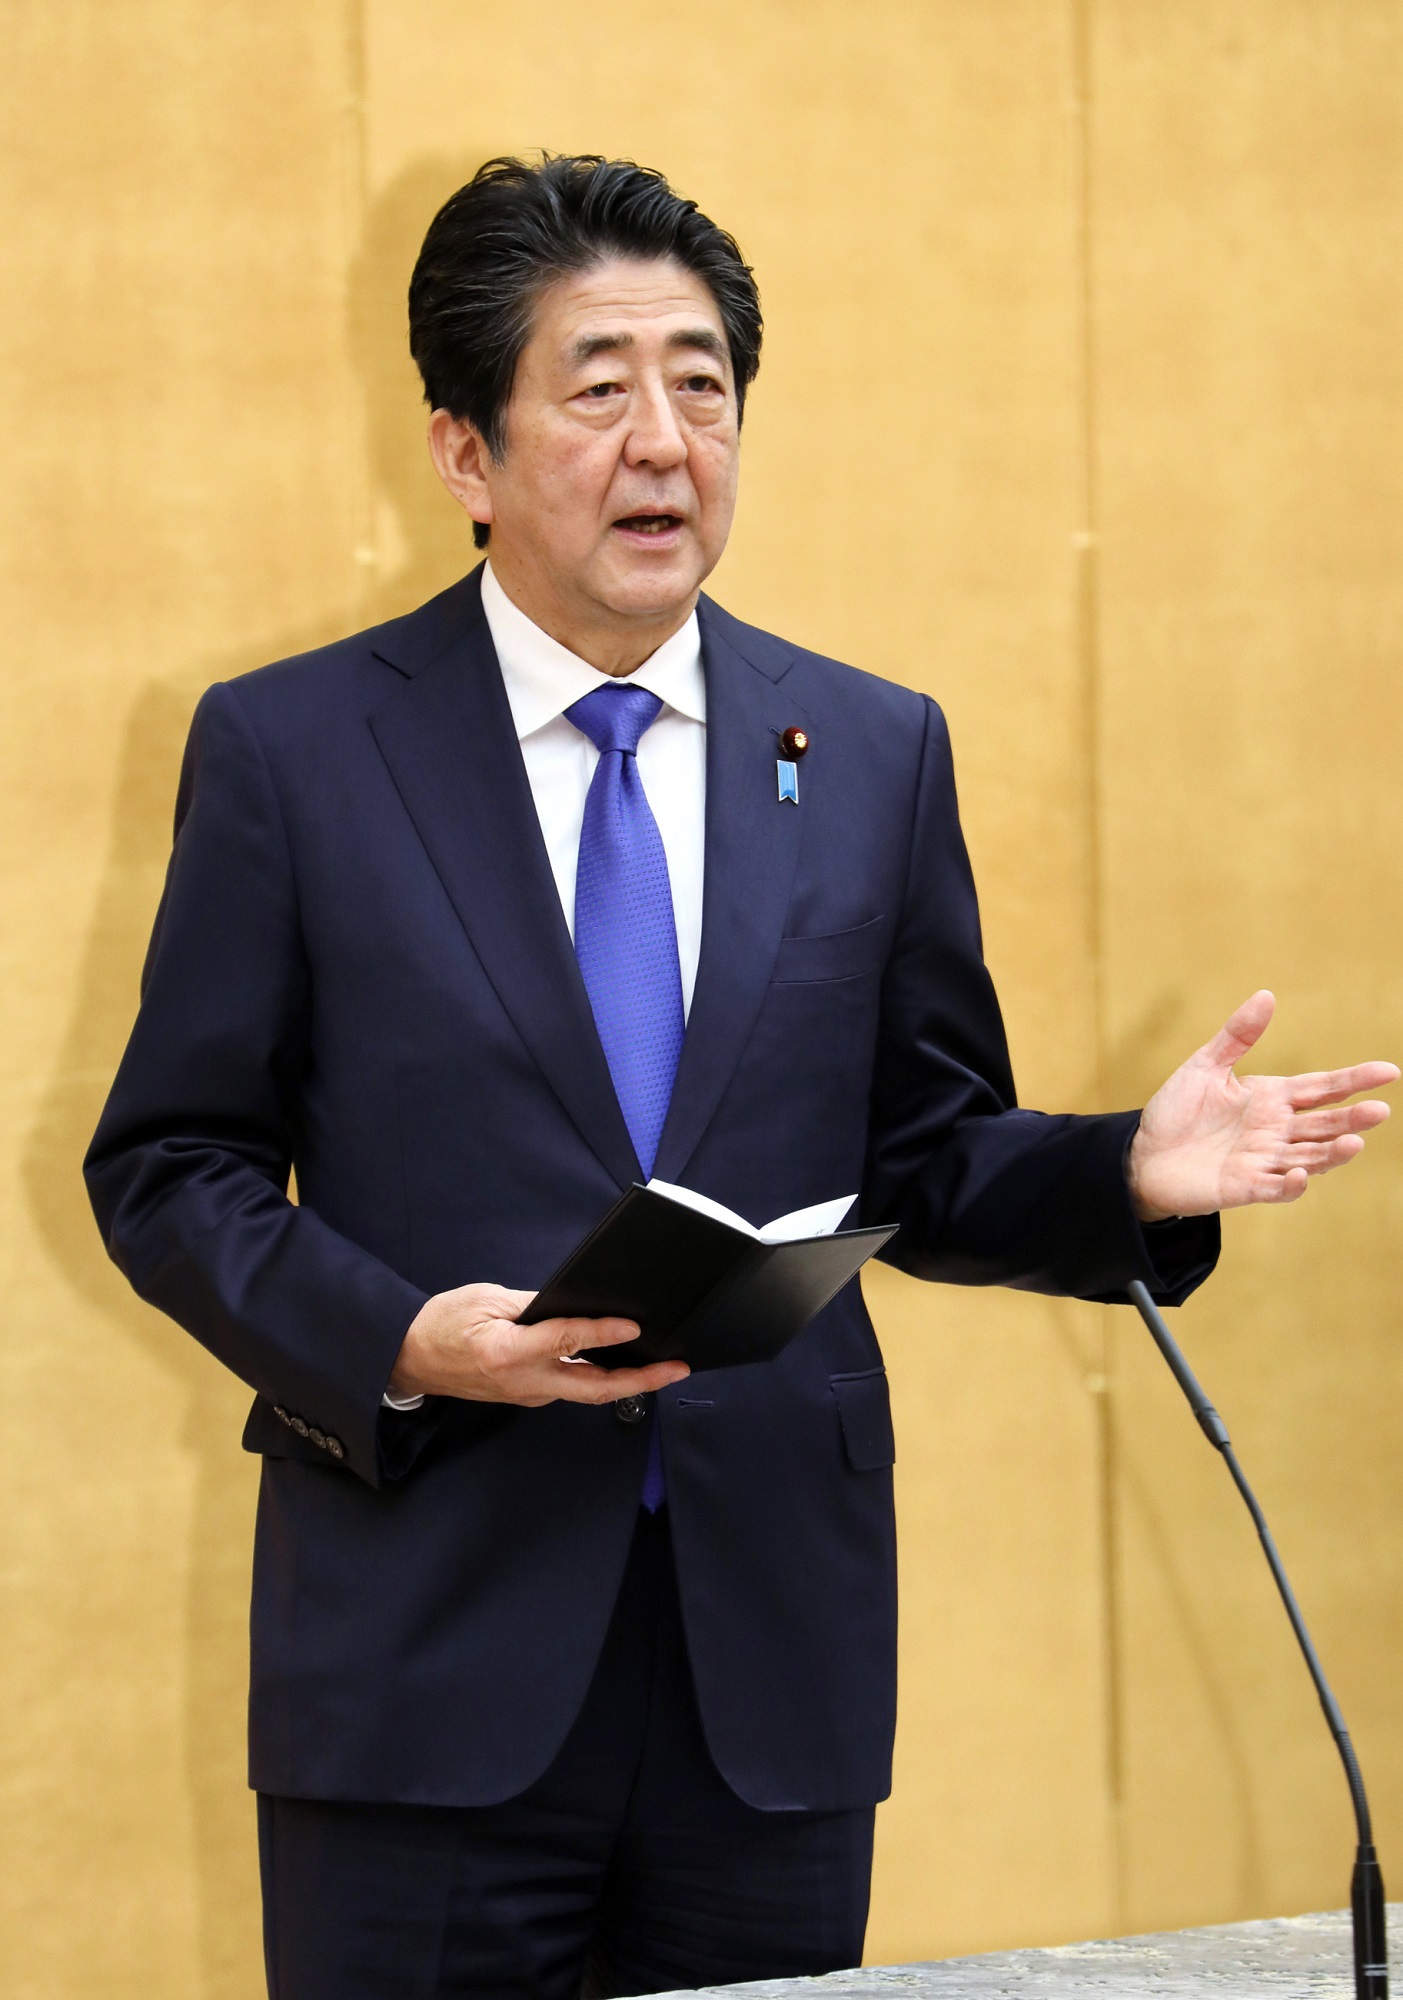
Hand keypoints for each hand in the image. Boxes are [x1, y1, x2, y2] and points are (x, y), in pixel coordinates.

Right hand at [387, 1282, 688, 1406]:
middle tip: (677, 1368)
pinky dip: (600, 1377)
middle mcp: (524, 1382)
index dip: (602, 1334)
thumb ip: (534, 1304)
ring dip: (626, 1381)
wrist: (409, 1360)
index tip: (634, 1327)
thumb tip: (576, 1303)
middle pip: (593, 1388)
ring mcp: (529, 1394)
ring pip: (586, 1392)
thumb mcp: (486, 1300)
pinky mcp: (530, 1395)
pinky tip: (621, 1362)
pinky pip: (572, 1387)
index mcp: (507, 1353)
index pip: (565, 1342)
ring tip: (662, 1365)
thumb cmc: (441, 1325)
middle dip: (641, 1380)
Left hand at [1127, 990, 1397, 1219]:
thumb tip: (1267, 996)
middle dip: (1353, 1118)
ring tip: (1355, 1142)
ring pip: (1310, 1157)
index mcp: (1272, 1099)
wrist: (1143, 1154)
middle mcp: (1276, 1131)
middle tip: (1380, 1110)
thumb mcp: (1205, 1066)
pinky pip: (1274, 1188)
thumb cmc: (1177, 1111)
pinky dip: (1291, 1183)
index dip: (1355, 1081)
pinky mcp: (1243, 1187)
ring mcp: (1263, 1161)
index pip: (1322, 1088)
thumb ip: (1236, 1036)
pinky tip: (1302, 1174)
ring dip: (1332, 1153)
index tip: (1390, 1072)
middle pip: (1324, 1124)